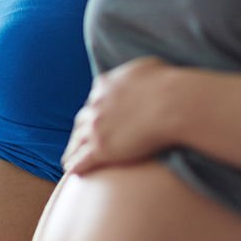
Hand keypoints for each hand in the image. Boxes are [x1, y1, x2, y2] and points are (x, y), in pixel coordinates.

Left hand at [63, 56, 183, 174]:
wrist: (171, 103)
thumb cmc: (167, 83)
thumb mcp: (147, 68)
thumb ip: (136, 73)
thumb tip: (140, 75)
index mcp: (104, 86)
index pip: (94, 100)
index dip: (93, 111)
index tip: (94, 119)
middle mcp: (95, 106)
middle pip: (82, 121)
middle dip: (79, 132)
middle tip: (77, 141)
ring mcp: (96, 127)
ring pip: (78, 141)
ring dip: (73, 150)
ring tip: (68, 160)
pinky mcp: (102, 148)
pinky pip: (83, 159)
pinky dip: (76, 165)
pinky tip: (71, 172)